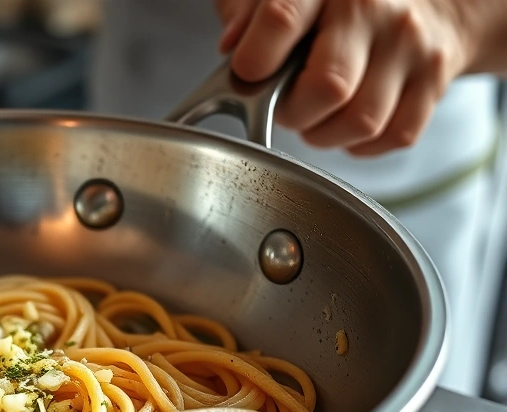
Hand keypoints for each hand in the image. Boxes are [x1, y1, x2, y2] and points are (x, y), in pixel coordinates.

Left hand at [213, 0, 475, 155]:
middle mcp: (373, 10)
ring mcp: (409, 45)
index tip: (248, 73)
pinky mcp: (434, 79)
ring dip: (325, 134)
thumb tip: (231, 47)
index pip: (280, 19)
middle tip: (285, 104)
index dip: (255, 59)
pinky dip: (362, 143)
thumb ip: (246, 11)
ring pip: (361, 122)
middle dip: (294, 112)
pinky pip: (394, 136)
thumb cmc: (336, 3)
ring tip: (316, 115)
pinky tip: (348, 120)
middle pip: (328, 86)